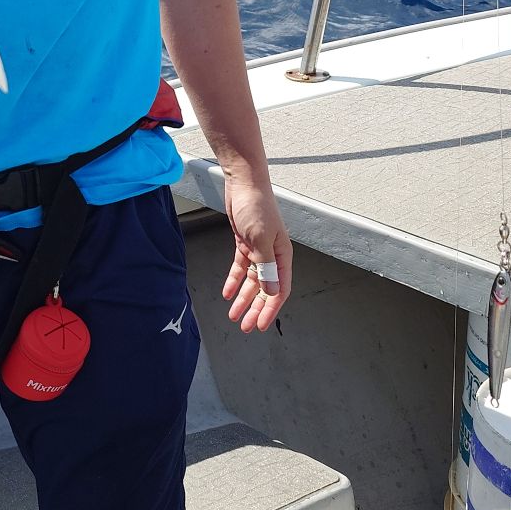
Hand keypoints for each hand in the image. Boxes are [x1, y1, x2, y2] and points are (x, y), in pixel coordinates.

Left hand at [221, 170, 291, 331]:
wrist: (244, 183)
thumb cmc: (257, 207)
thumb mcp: (261, 239)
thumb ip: (266, 267)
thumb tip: (272, 292)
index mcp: (282, 255)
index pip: (280, 289)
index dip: (270, 308)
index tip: (260, 325)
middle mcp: (272, 255)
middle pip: (265, 288)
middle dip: (255, 308)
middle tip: (245, 326)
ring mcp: (258, 249)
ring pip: (252, 281)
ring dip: (243, 298)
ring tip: (233, 315)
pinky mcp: (244, 243)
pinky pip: (240, 267)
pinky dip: (234, 281)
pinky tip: (228, 293)